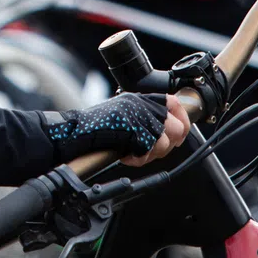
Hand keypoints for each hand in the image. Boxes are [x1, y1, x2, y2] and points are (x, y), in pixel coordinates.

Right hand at [47, 93, 189, 165]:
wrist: (76, 131)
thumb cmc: (97, 126)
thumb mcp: (126, 114)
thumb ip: (148, 119)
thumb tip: (173, 131)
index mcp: (142, 98)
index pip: (176, 104)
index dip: (181, 122)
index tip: (175, 136)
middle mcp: (143, 104)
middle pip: (177, 128)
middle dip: (166, 145)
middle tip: (149, 148)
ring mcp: (139, 116)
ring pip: (164, 143)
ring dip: (149, 154)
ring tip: (133, 152)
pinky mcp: (133, 130)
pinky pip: (147, 152)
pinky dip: (137, 159)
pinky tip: (125, 155)